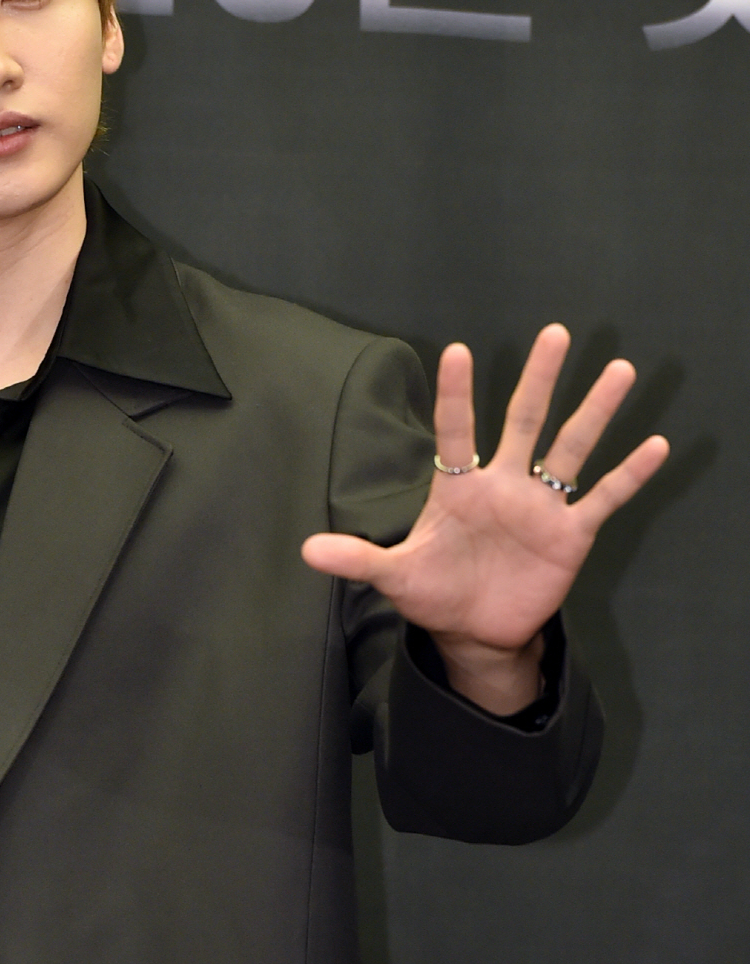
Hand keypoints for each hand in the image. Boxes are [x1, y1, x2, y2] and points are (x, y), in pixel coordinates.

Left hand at [300, 325, 669, 712]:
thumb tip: (307, 550)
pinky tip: (656, 445)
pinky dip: (629, 476)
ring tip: (620, 368)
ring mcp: (540, 507)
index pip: (456, 434)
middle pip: (524, 421)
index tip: (458, 350)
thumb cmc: (435, 592)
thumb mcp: (395, 576)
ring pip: (570, 448)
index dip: (456, 396)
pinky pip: (603, 499)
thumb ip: (359, 558)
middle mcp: (504, 485)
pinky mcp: (569, 535)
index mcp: (459, 489)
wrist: (475, 631)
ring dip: (594, 411)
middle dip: (538, 379)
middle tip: (556, 333)